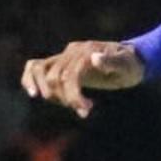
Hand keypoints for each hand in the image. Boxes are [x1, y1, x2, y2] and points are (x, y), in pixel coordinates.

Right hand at [19, 38, 142, 113]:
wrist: (131, 60)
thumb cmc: (131, 65)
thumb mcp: (127, 66)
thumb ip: (112, 62)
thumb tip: (94, 58)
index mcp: (87, 51)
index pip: (70, 75)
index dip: (74, 96)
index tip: (87, 110)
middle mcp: (73, 51)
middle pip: (55, 77)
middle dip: (66, 99)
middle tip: (84, 110)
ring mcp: (65, 55)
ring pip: (40, 70)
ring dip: (50, 93)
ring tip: (68, 104)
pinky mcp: (61, 62)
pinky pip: (36, 66)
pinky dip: (29, 78)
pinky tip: (32, 93)